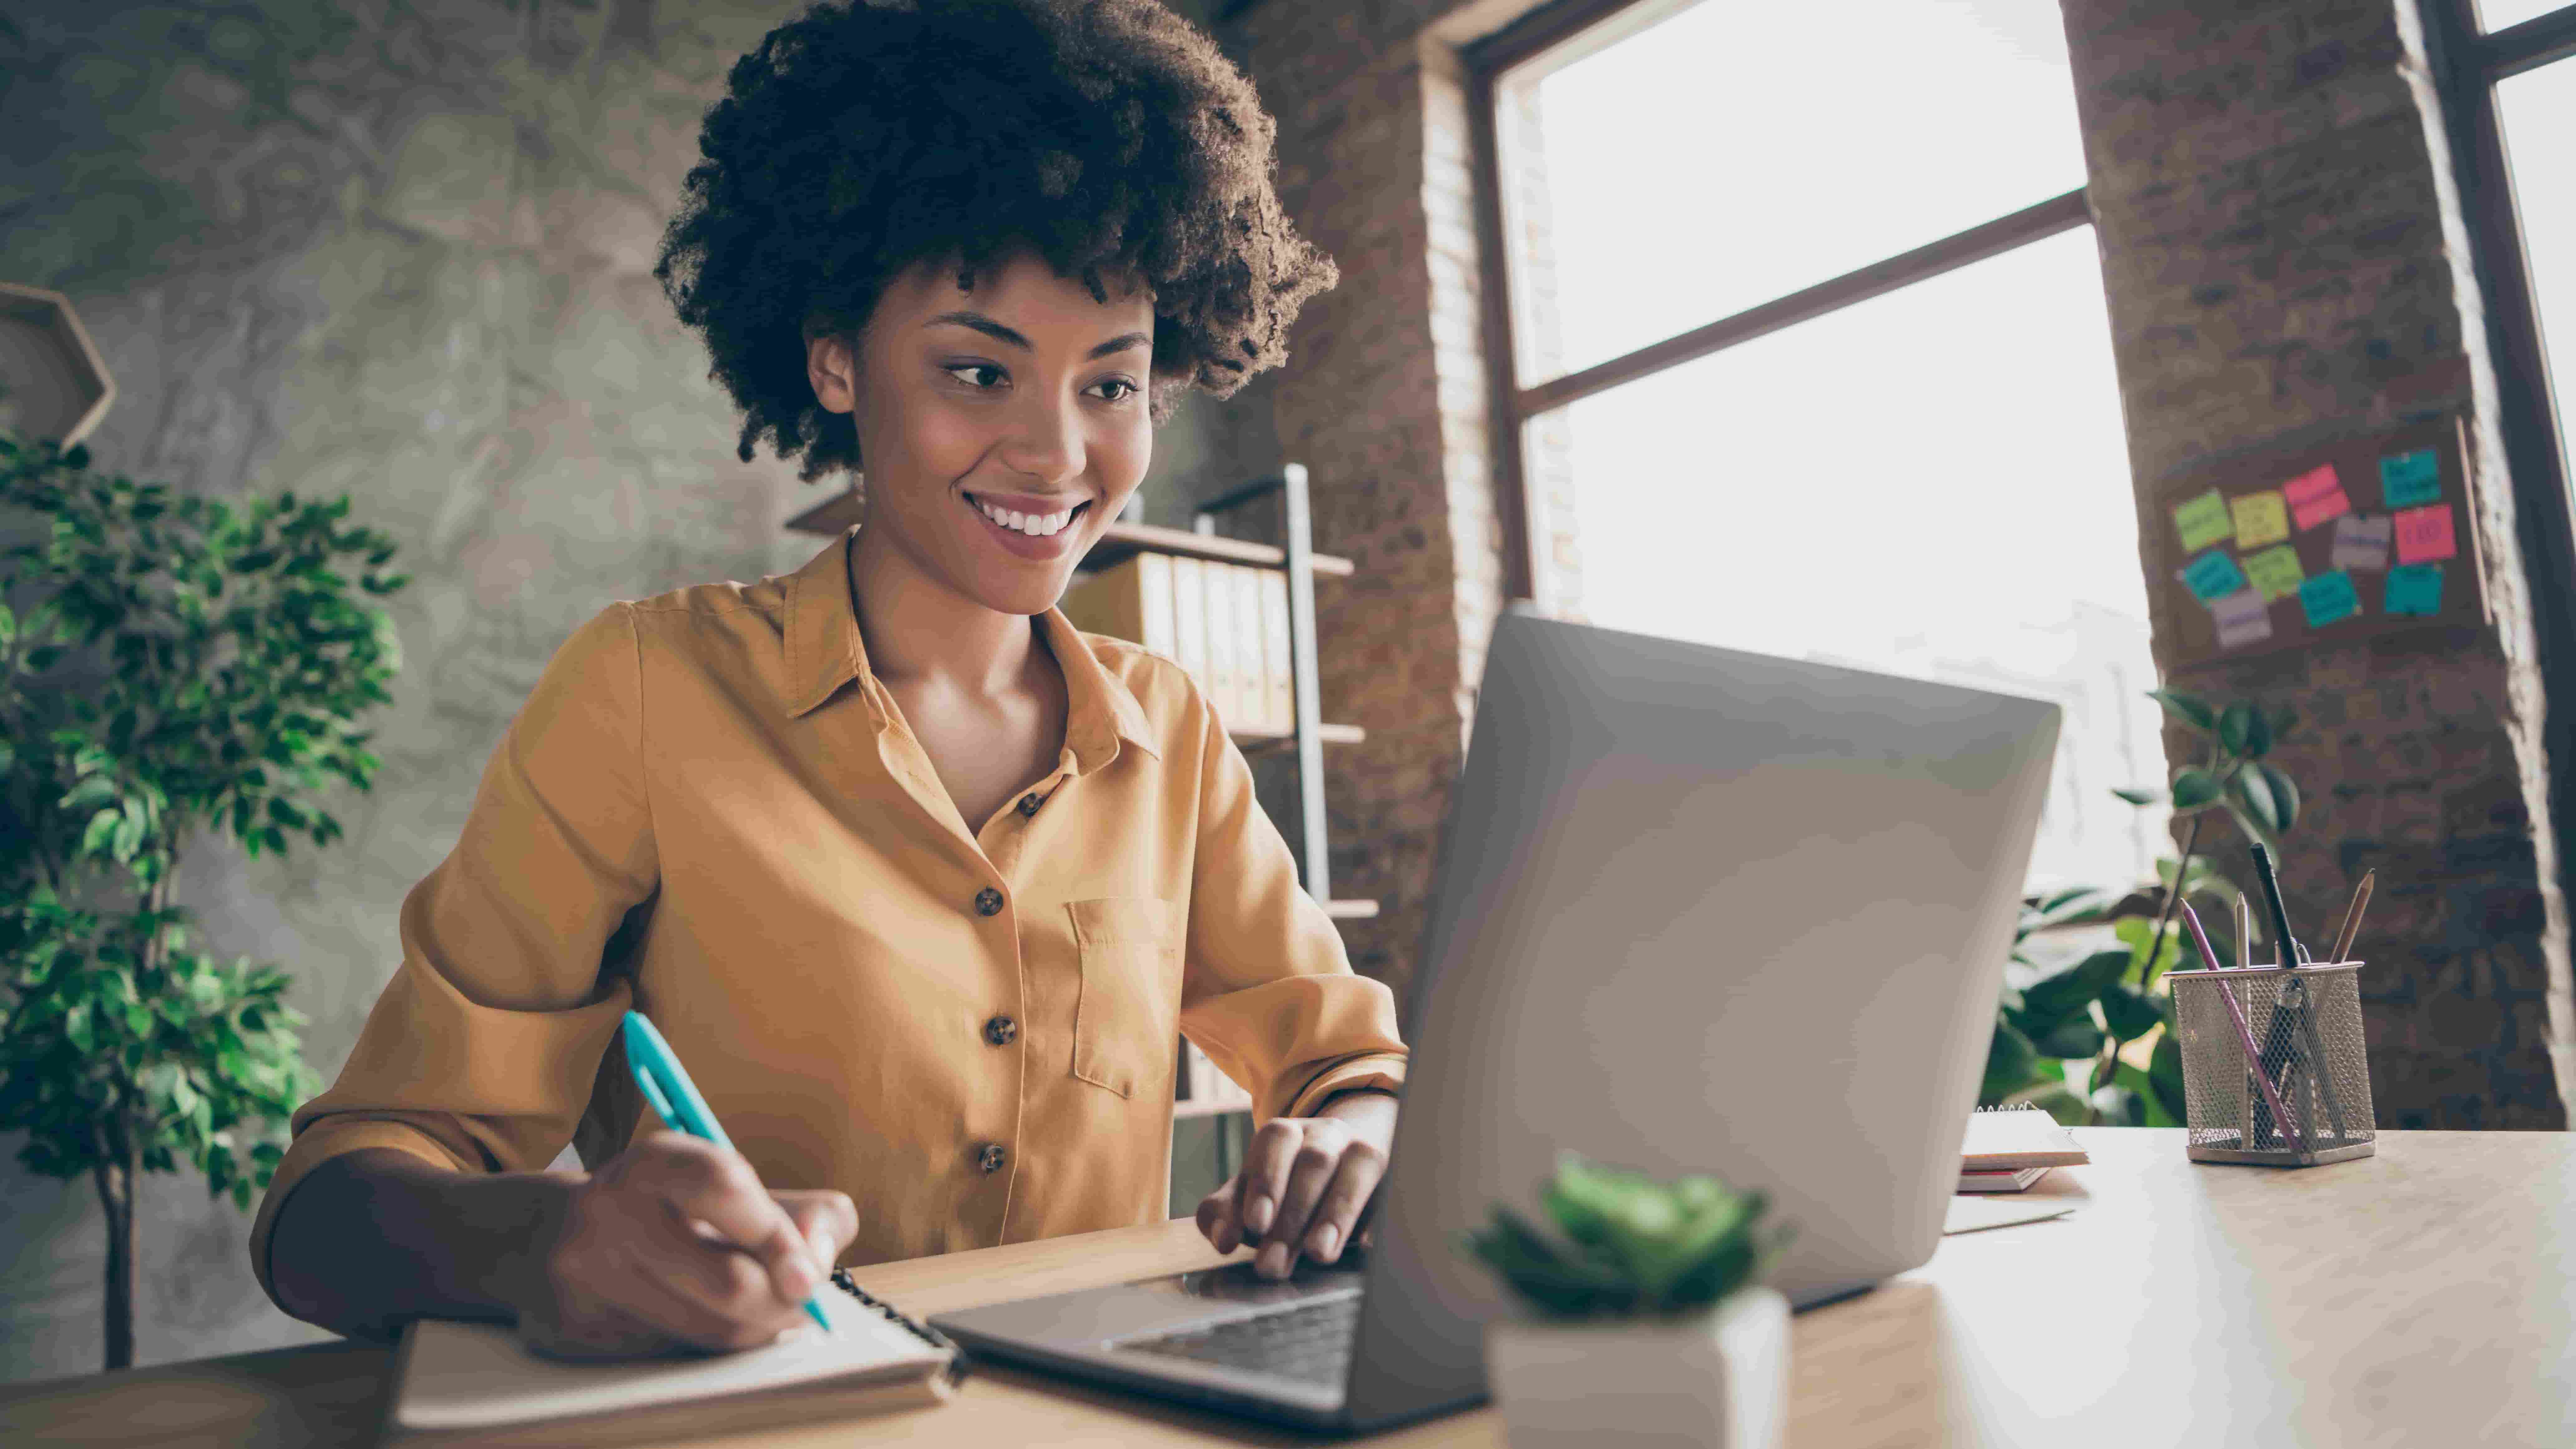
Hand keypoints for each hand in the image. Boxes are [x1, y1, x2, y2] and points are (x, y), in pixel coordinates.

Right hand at [510, 1131, 856, 1357]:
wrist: (556, 1238)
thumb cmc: (669, 1211)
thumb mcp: (735, 1190)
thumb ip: (804, 1213)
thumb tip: (819, 1260)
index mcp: (651, 1163)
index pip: (724, 1186)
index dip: (778, 1235)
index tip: (809, 1275)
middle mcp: (609, 1211)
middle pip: (728, 1281)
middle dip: (780, 1301)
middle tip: (796, 1300)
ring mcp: (585, 1273)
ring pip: (709, 1329)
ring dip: (754, 1328)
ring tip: (761, 1310)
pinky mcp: (574, 1328)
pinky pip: (675, 1353)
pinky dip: (710, 1342)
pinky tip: (707, 1319)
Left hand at [1194, 1091, 1396, 1279]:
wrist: (1339, 1169)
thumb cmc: (1281, 1191)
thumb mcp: (1247, 1197)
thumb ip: (1225, 1213)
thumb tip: (1222, 1240)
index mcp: (1286, 1134)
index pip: (1275, 1142)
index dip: (1266, 1181)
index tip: (1256, 1224)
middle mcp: (1328, 1134)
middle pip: (1314, 1162)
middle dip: (1293, 1216)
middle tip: (1273, 1264)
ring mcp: (1364, 1150)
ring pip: (1358, 1166)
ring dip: (1336, 1213)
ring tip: (1318, 1255)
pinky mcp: (1393, 1176)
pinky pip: (1393, 1189)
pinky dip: (1380, 1218)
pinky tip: (1367, 1246)